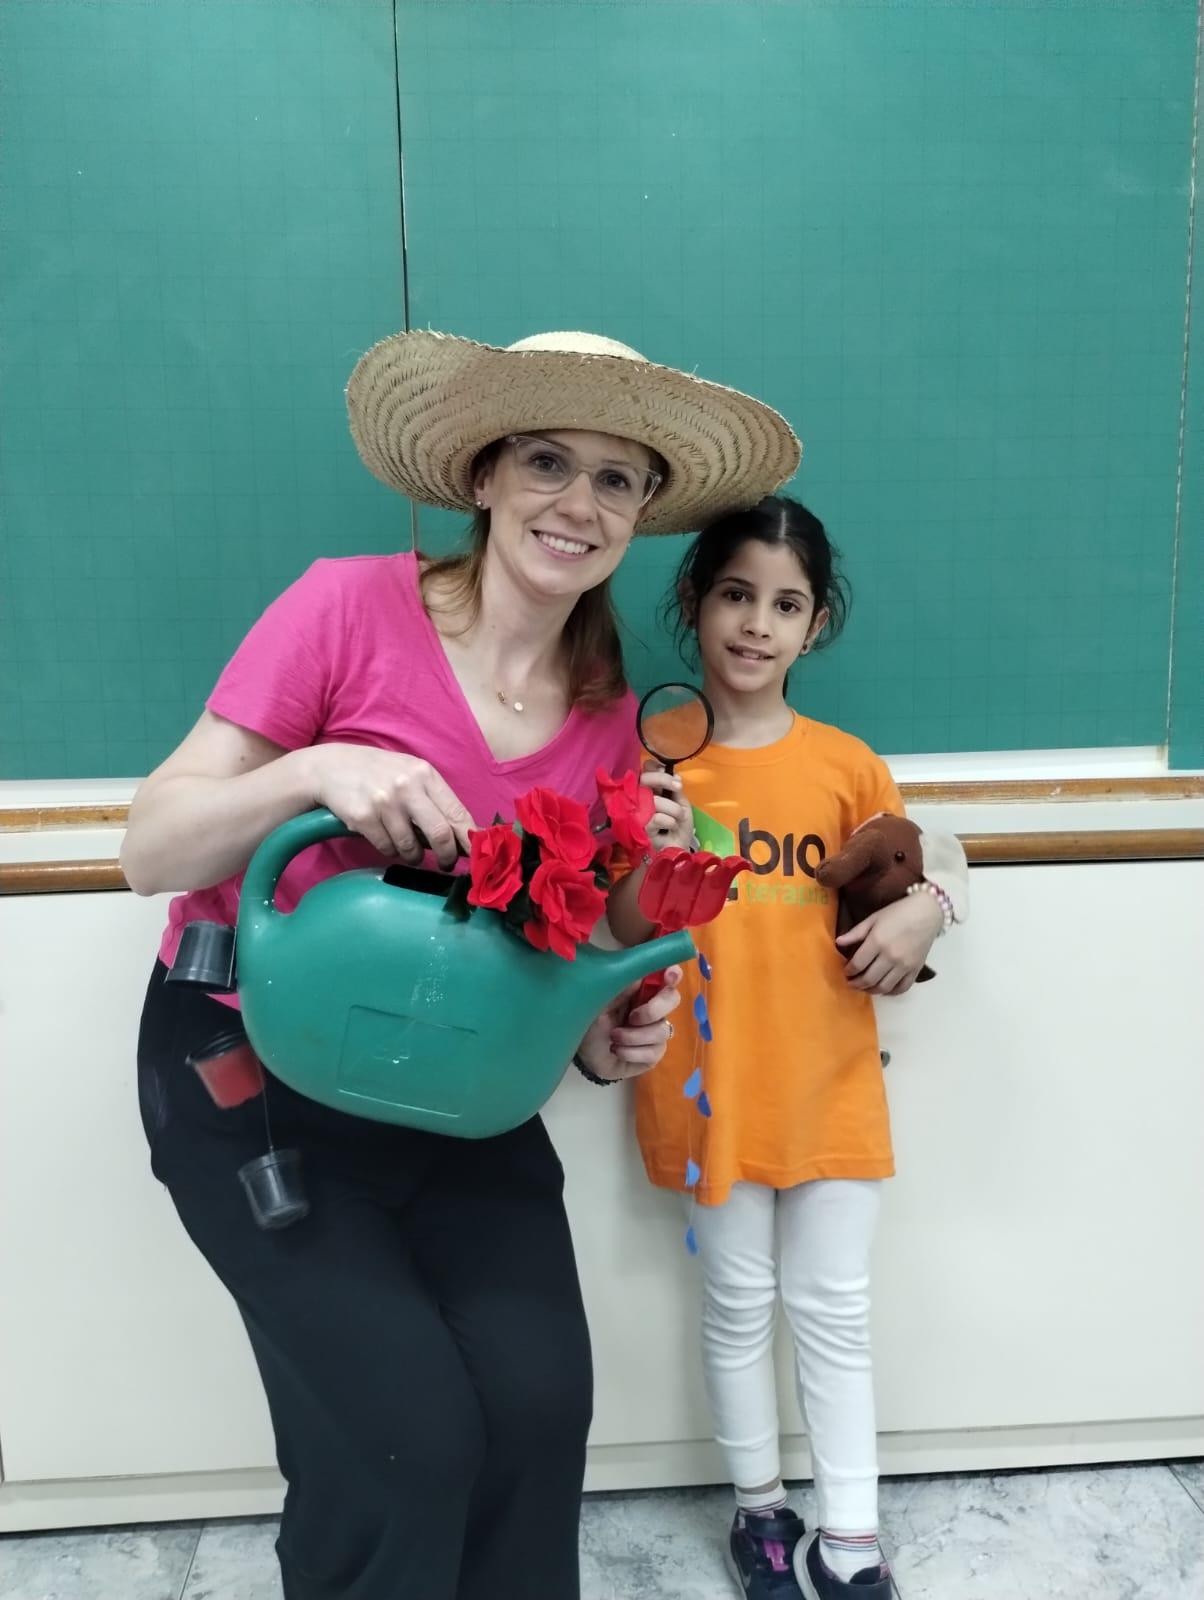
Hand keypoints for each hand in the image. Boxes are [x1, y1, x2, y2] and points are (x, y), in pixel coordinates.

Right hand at [306, 744, 474, 869]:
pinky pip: (387, 848)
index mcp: (425, 775)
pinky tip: (384, 837)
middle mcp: (407, 786)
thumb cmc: (378, 774)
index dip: (469, 839)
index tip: (474, 855)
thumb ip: (435, 800)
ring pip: (411, 847)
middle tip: (445, 864)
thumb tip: (462, 837)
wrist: (331, 767)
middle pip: (440, 834)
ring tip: (407, 848)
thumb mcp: (410, 775)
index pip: (458, 813)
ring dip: (413, 856)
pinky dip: (390, 850)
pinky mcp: (363, 817)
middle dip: (447, 856)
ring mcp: (384, 802)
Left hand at [575, 966, 683, 1081]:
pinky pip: (654, 1052)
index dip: (673, 973)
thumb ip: (620, 987)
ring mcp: (655, 1031)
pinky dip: (632, 1052)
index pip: (666, 974)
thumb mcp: (598, 1001)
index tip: (669, 977)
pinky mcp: (653, 1054)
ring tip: (613, 1038)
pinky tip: (617, 1051)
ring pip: (663, 1030)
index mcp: (640, 989)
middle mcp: (652, 1007)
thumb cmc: (589, 1022)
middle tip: (632, 1017)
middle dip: (653, 1010)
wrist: (581, 1056)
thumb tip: (639, 971)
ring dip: (634, 1036)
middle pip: (673, 999)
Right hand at [640, 763, 694, 852]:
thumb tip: (675, 775)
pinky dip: (669, 822)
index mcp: (651, 791)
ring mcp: (638, 813)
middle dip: (663, 780)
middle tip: (678, 787)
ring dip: (674, 809)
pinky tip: (670, 829)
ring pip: (655, 801)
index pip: (645, 772)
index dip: (653, 767)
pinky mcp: (640, 827)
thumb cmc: (678, 827)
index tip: (666, 770)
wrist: (678, 851)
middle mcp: (641, 799)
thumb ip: (676, 790)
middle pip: (644, 779)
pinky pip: (657, 817)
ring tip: (678, 819)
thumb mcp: (682, 804)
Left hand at [838, 892, 942, 995]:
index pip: (857, 964)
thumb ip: (855, 933)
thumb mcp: (873, 919)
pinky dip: (890, 993)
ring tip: (864, 987)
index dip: (848, 971)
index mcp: (877, 942)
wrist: (927, 912)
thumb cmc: (898, 913)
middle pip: (869, 979)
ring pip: (884, 987)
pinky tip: (883, 989)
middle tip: (850, 983)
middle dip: (856, 983)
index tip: (845, 971)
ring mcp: (904, 966)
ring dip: (870, 990)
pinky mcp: (916, 970)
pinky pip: (901, 988)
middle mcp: (890, 957)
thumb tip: (838, 943)